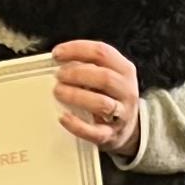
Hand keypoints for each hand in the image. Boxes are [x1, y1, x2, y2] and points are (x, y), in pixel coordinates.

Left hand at [52, 40, 140, 154]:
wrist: (127, 128)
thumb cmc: (110, 96)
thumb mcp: (108, 75)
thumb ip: (89, 65)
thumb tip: (59, 59)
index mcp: (125, 70)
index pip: (102, 53)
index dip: (77, 50)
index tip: (57, 53)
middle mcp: (126, 90)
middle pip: (104, 77)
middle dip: (77, 74)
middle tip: (58, 75)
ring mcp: (121, 114)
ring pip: (101, 103)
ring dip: (76, 96)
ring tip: (58, 91)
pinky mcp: (111, 134)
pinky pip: (95, 132)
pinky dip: (77, 125)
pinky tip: (63, 118)